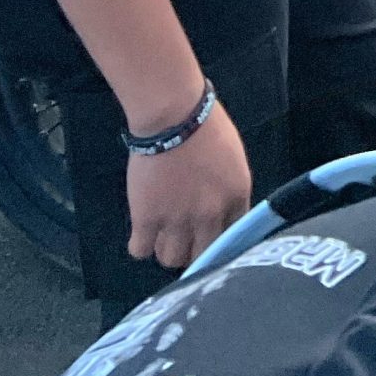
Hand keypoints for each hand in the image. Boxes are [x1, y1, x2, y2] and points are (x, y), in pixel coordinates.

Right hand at [126, 101, 251, 272]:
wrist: (174, 116)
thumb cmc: (206, 125)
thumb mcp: (233, 159)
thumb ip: (229, 190)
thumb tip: (220, 210)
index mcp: (236, 197)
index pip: (233, 237)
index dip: (218, 237)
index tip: (207, 235)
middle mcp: (210, 216)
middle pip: (201, 255)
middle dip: (192, 250)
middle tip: (182, 238)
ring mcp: (178, 221)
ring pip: (171, 259)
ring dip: (166, 248)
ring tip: (161, 233)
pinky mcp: (147, 220)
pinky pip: (140, 251)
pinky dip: (139, 245)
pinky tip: (142, 232)